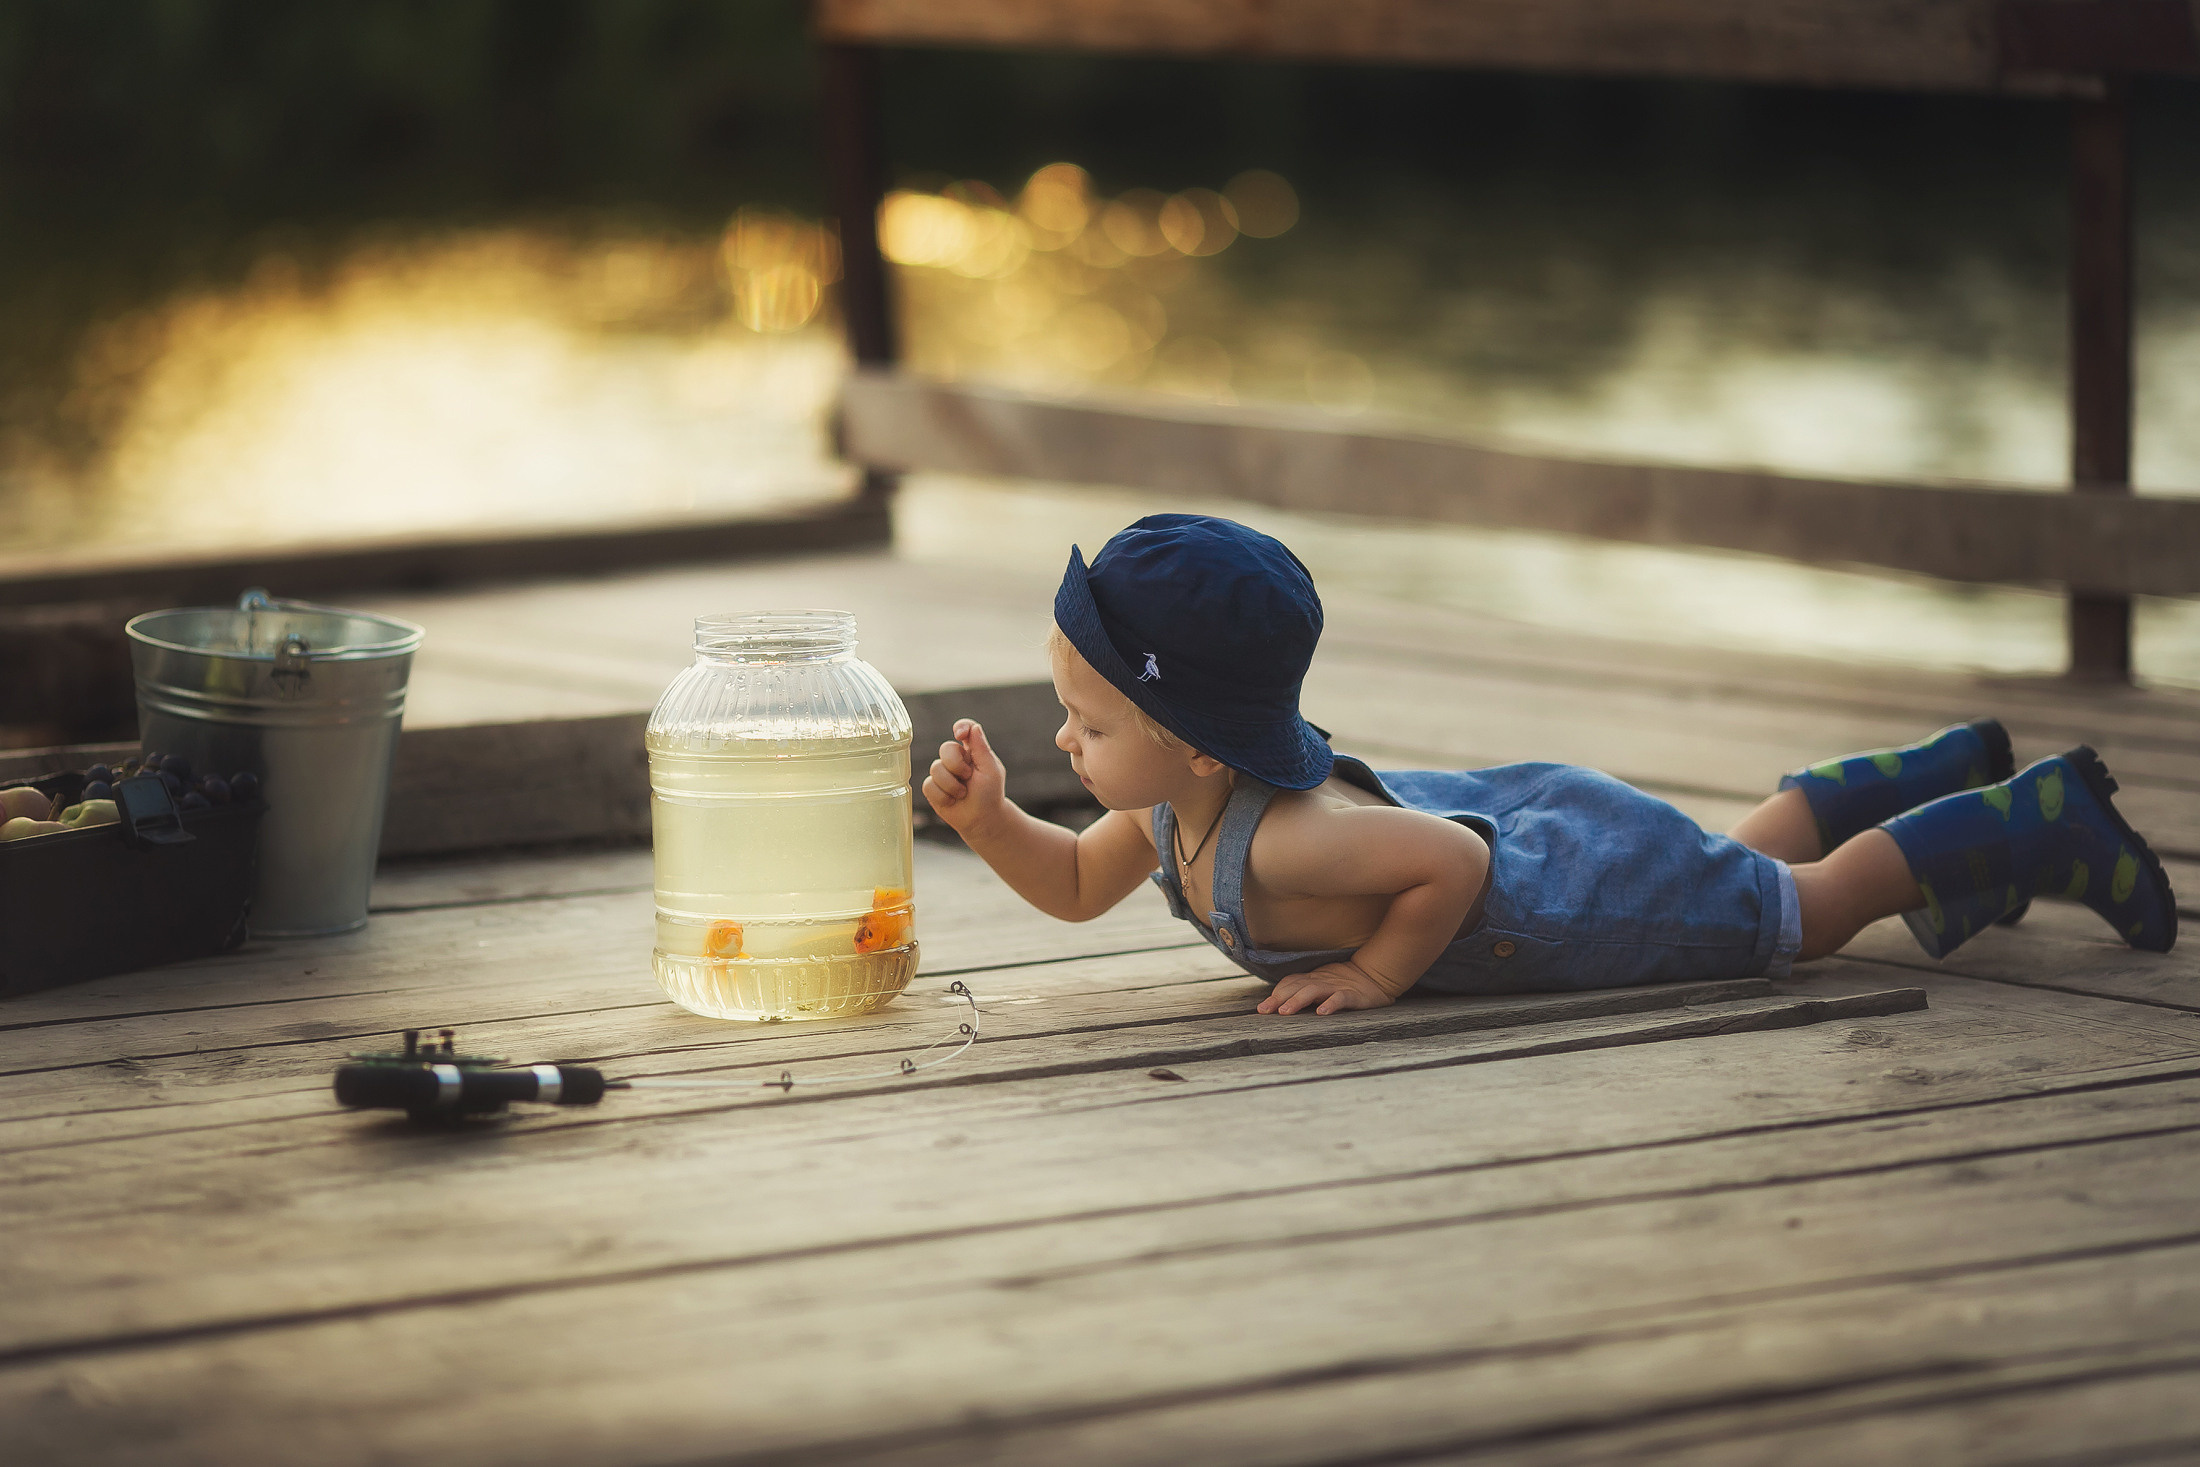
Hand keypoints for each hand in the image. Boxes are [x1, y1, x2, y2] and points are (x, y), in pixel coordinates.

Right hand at [922, 719, 1006, 834]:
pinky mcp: (933, 788)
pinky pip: (929, 785)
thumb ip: (981, 749)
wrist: (982, 820)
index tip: (959, 734)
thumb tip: (974, 727)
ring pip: (935, 768)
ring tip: (962, 794)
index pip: (965, 729)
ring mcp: (943, 773)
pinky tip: (952, 801)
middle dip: (956, 764)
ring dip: (951, 785)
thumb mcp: (991, 771)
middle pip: (945, 748)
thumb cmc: (990, 794)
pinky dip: (942, 796)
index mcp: (972, 751)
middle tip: (968, 777)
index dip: (961, 727)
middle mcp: (956, 759)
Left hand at [1256, 959, 1403, 1015]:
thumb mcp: (1321, 985)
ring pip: (1313, 991)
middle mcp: (1320, 982)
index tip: (1262, 1009)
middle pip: (1296, 987)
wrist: (1375, 976)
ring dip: (1297, 1000)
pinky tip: (1321, 1013)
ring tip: (1285, 1012)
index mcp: (1312, 980)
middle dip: (1278, 998)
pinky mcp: (1352, 995)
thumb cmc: (1344, 984)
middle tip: (1264, 1011)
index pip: (1289, 983)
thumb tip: (1280, 1005)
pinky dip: (1330, 1004)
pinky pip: (1340, 998)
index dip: (1276, 994)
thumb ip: (1304, 991)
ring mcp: (1336, 987)